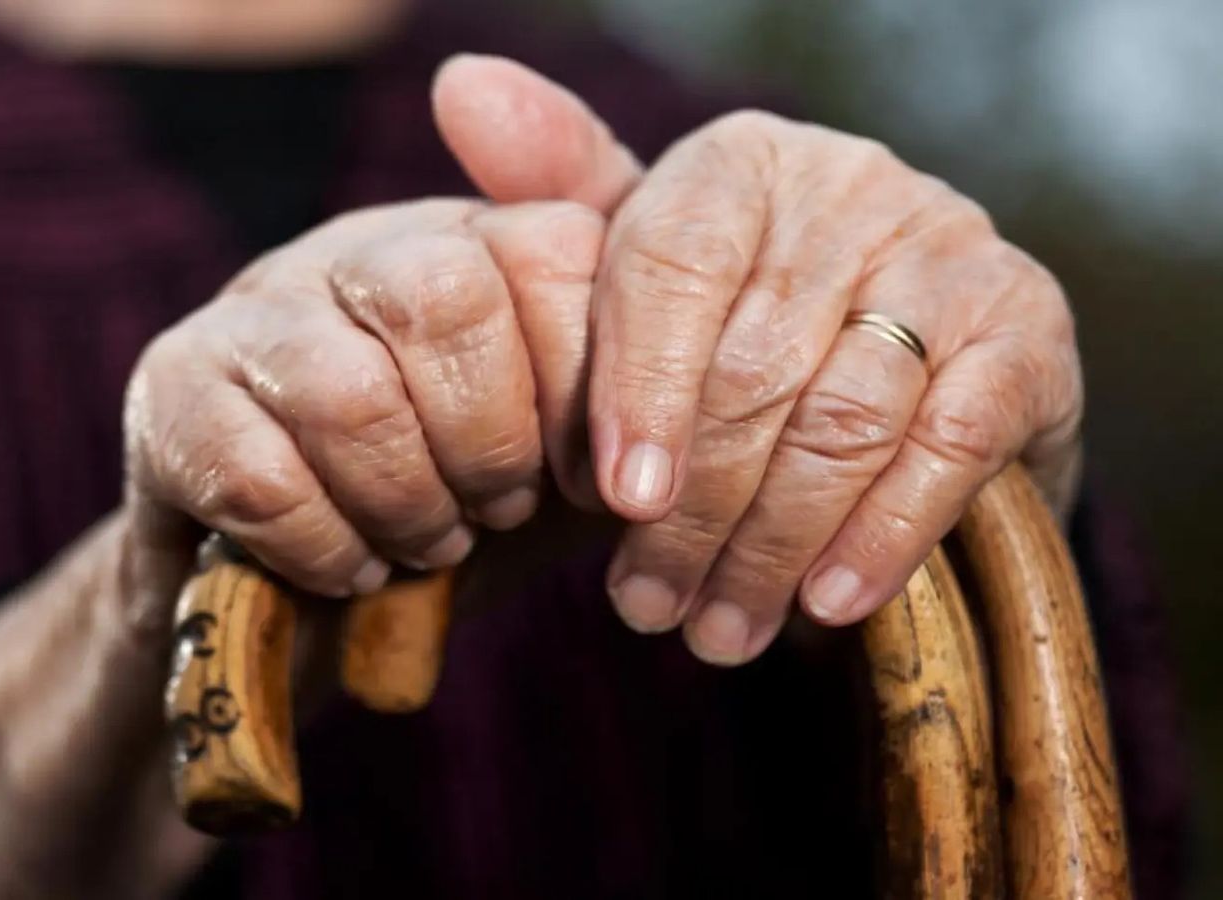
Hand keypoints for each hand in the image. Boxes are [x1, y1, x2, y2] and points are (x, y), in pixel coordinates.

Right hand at [0, 196, 606, 897]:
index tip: (584, 478)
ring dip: (405, 505)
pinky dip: (325, 549)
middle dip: (489, 442)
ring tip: (423, 544)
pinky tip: (346, 566)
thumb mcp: (566, 444)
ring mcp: (254, 309)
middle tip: (493, 510)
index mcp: (470, 238)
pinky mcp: (170, 390)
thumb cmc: (452, 504)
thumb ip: (628, 379)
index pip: (555, 251)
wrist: (297, 596)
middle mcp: (358, 247)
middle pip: (444, 297)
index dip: (588, 386)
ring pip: (349, 393)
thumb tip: (675, 359)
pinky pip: (260, 477)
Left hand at [434, 56, 1083, 664]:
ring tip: (717, 629)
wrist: (908, 364)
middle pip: (752, 364)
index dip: (638, 391)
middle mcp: (852, 187)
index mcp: (740, 164)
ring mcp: (951, 252)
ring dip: (771, 544)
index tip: (614, 501)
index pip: (672, 264)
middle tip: (649, 606)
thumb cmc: (737, 324)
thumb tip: (460, 87)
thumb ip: (560, 195)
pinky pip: (947, 445)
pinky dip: (883, 534)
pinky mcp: (1028, 332)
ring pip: (842, 417)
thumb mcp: (644, 263)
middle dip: (694, 510)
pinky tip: (826, 605)